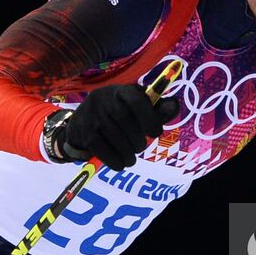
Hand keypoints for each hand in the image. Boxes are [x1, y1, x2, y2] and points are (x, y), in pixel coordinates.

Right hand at [49, 84, 179, 169]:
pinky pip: (102, 149)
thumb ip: (158, 108)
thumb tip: (174, 106)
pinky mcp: (84, 133)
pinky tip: (120, 164)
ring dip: (128, 153)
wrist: (82, 122)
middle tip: (140, 147)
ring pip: (114, 137)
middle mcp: (104, 99)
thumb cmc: (118, 114)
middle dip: (137, 139)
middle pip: (125, 121)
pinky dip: (114, 160)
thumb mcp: (137, 107)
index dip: (150, 117)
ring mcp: (91, 115)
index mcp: (121, 90)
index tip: (156, 133)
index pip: (136, 99)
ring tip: (131, 158)